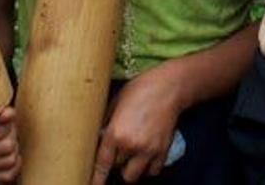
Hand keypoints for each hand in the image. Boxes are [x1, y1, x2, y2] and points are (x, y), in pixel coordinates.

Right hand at [0, 108, 20, 182]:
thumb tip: (7, 115)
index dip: (7, 125)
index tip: (5, 118)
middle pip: (5, 148)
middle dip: (11, 135)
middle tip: (7, 128)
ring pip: (9, 161)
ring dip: (13, 148)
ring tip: (6, 138)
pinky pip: (7, 175)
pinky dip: (15, 166)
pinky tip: (10, 153)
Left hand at [91, 66, 182, 183]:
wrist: (167, 88)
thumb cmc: (138, 91)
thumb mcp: (114, 103)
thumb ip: (105, 123)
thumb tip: (98, 137)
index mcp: (115, 133)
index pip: (102, 164)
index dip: (96, 178)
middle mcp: (131, 146)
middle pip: (117, 170)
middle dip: (114, 164)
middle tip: (116, 152)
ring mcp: (149, 151)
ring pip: (134, 176)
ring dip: (130, 169)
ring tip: (130, 155)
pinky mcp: (163, 152)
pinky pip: (152, 172)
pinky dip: (147, 168)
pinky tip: (144, 155)